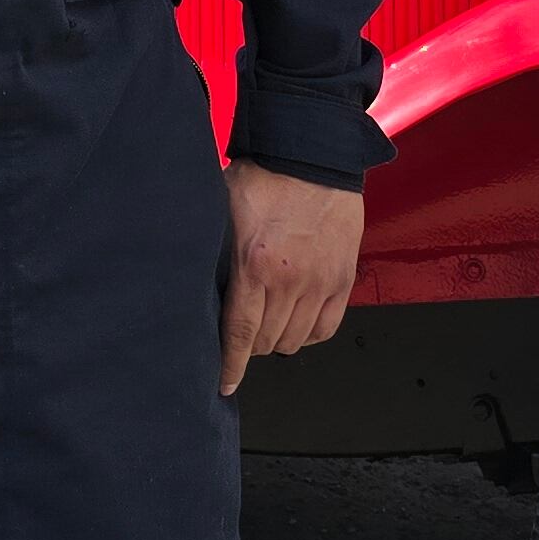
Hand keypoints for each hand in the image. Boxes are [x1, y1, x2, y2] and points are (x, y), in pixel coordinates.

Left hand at [219, 160, 362, 396]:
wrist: (312, 154)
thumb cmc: (263, 177)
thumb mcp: (223, 213)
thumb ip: (215, 255)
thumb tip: (195, 287)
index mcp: (255, 265)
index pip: (239, 333)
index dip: (230, 365)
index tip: (223, 385)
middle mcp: (291, 280)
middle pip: (266, 341)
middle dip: (249, 344)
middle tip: (241, 330)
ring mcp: (321, 282)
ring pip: (295, 340)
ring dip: (277, 339)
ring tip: (267, 320)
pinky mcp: (343, 279)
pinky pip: (326, 328)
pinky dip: (308, 332)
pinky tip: (295, 319)